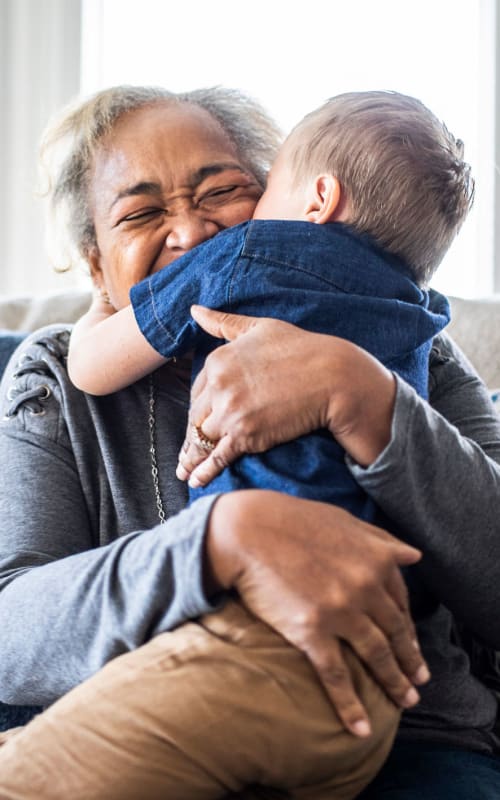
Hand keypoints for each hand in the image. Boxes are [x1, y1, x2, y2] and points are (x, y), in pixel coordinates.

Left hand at [177, 306, 396, 487]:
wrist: (332, 376)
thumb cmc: (301, 348)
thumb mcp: (259, 328)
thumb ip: (223, 322)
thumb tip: (194, 310)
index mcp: (218, 360)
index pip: (197, 391)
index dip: (199, 408)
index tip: (197, 421)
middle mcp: (219, 386)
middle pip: (196, 417)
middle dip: (191, 436)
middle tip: (184, 453)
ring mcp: (231, 412)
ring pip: (201, 439)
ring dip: (190, 458)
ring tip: (183, 470)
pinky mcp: (246, 436)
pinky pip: (217, 457)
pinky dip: (203, 471)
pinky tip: (194, 481)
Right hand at [206, 490, 429, 737]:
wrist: (248, 530)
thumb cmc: (292, 520)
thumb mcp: (344, 520)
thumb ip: (380, 540)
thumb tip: (414, 555)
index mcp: (376, 559)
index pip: (402, 601)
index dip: (408, 626)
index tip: (412, 643)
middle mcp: (366, 586)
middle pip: (396, 631)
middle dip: (411, 659)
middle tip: (420, 679)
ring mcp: (341, 611)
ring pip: (377, 655)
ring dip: (394, 682)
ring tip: (405, 700)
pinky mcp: (312, 632)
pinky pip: (337, 675)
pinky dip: (350, 705)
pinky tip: (360, 727)